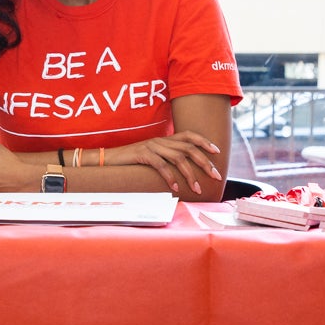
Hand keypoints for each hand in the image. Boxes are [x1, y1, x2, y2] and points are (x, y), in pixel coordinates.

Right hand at [102, 131, 223, 196]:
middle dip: (204, 162)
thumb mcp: (152, 158)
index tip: (216, 152)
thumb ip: (166, 160)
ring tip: (196, 188)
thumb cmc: (131, 162)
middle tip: (215, 176)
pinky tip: (175, 188)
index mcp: (164, 139)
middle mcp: (160, 140)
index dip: (204, 141)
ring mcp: (151, 146)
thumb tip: (183, 172)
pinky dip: (170, 177)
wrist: (108, 159)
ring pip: (178, 157)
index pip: (189, 135)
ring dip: (190, 174)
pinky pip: (161, 165)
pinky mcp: (142, 154)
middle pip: (189, 147)